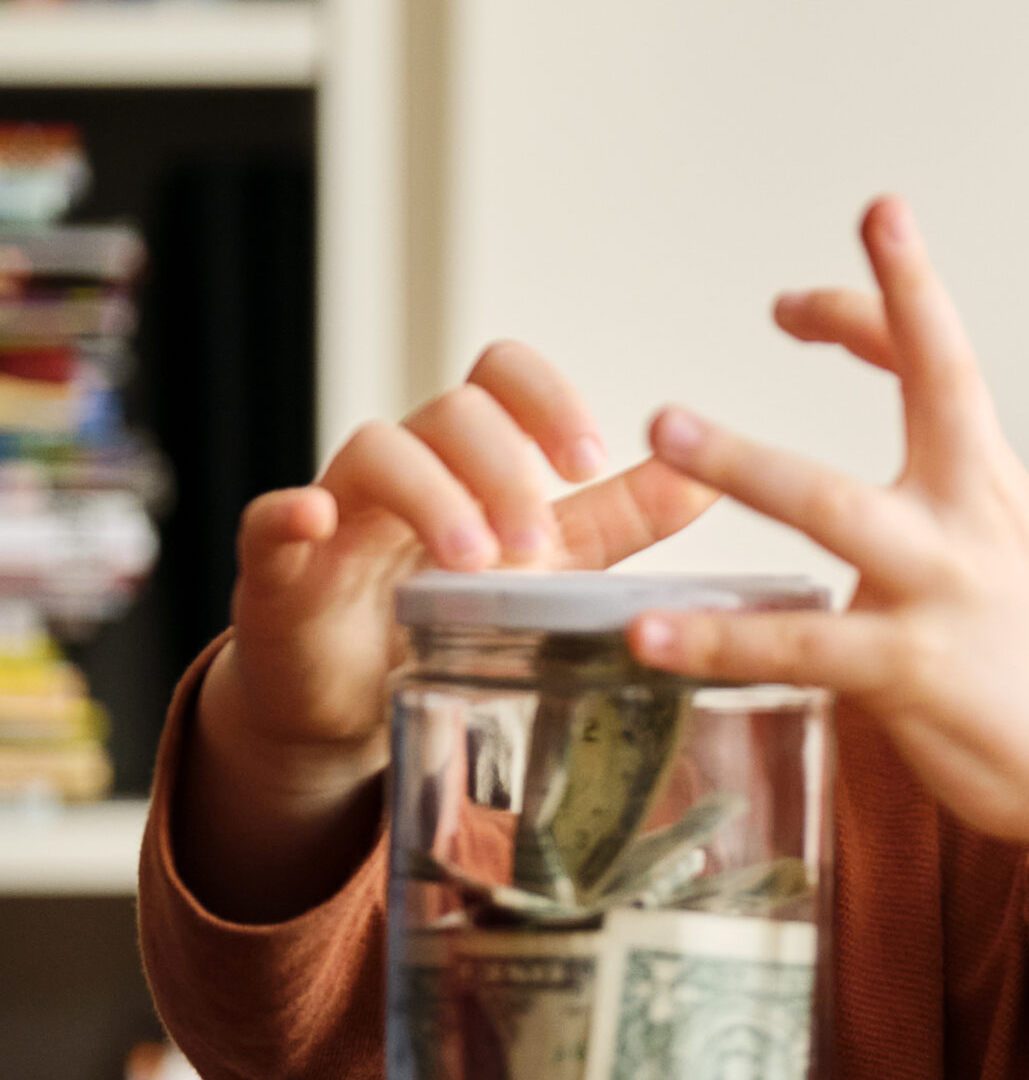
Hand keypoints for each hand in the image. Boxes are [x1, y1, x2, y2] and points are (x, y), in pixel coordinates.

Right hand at [182, 344, 720, 922]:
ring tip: (475, 559)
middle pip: (446, 413)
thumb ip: (619, 521)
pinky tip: (314, 519)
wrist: (356, 703)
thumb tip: (709, 478)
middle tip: (536, 541)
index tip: (588, 458)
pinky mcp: (279, 570)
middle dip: (501, 468)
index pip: (498, 376)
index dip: (544, 399)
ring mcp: (337, 510)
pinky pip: (268, 521)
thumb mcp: (546, 566)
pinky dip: (289, 514)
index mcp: (467, 456)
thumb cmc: (446, 612)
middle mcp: (403, 466)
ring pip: (373, 452)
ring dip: (432, 495)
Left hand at [631, 197, 1028, 908]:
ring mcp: (945, 588)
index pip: (940, 360)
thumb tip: (928, 438)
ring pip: (838, 508)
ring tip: (668, 428)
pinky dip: (722, 641)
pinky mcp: (914, 668)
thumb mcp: (1018, 542)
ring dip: (750, 463)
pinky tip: (654, 638)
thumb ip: (964, 486)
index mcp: (988, 479)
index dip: (889, 299)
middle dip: (872, 318)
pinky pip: (803, 648)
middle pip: (934, 388)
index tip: (807, 286)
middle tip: (789, 285)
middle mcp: (973, 515)